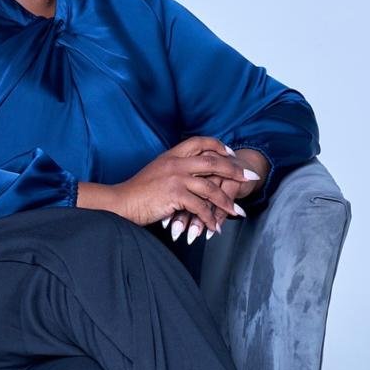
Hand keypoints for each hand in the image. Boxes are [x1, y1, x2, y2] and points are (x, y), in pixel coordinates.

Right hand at [112, 136, 260, 231]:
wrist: (121, 203)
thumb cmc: (137, 192)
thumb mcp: (156, 172)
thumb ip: (174, 169)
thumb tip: (191, 175)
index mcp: (171, 154)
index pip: (200, 142)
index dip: (219, 147)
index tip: (230, 154)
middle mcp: (176, 162)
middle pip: (213, 162)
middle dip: (235, 171)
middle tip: (249, 178)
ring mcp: (176, 178)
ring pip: (211, 187)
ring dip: (226, 202)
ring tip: (237, 212)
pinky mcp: (174, 195)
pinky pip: (200, 207)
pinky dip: (209, 219)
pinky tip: (214, 227)